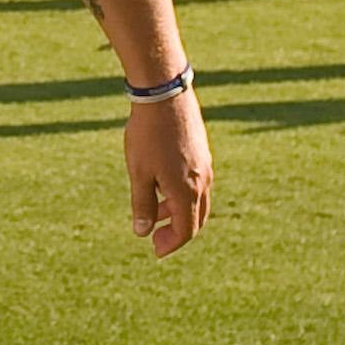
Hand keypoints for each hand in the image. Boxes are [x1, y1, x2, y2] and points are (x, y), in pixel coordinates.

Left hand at [128, 89, 212, 255]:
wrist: (165, 95)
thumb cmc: (148, 135)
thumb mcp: (139, 173)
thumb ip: (143, 205)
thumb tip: (143, 232)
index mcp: (187, 191)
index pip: (186, 230)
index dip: (171, 244)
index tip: (155, 249)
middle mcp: (202, 181)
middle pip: (196, 219)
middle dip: (176, 231)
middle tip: (155, 236)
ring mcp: (205, 166)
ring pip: (198, 200)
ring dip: (178, 212)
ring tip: (156, 210)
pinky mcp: (202, 152)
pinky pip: (198, 183)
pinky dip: (183, 194)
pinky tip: (163, 184)